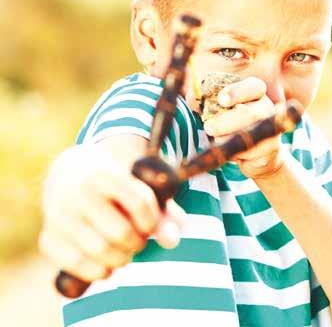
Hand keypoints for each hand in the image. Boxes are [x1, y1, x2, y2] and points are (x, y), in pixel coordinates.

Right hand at [39, 144, 185, 283]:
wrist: (70, 172)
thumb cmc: (114, 182)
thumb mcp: (138, 184)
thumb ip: (162, 210)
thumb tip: (172, 240)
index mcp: (104, 174)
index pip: (140, 203)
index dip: (151, 221)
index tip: (149, 224)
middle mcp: (78, 193)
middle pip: (121, 232)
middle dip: (137, 242)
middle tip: (137, 240)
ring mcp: (59, 216)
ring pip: (100, 251)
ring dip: (121, 259)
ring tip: (125, 251)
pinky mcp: (48, 238)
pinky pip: (76, 265)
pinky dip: (97, 271)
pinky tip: (105, 264)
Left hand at [203, 76, 283, 179]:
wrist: (255, 153)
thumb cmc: (232, 125)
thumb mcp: (219, 109)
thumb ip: (205, 101)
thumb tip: (192, 97)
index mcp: (256, 93)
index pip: (253, 87)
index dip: (237, 92)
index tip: (221, 99)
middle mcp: (267, 108)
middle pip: (250, 114)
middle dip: (225, 121)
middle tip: (208, 127)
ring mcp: (271, 128)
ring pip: (249, 133)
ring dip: (227, 138)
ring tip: (215, 139)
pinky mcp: (271, 148)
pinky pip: (249, 152)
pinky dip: (235, 154)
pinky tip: (231, 152)